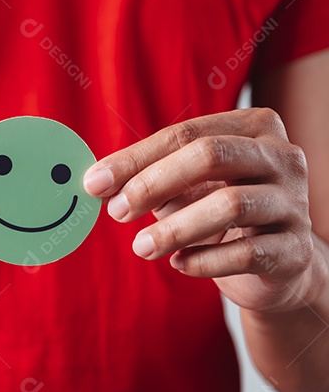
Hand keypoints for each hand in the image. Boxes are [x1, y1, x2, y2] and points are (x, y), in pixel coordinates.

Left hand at [82, 107, 324, 313]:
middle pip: (210, 155)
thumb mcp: (185, 187)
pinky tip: (179, 264)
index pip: (185, 133)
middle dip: (153, 183)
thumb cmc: (220, 212)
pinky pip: (246, 252)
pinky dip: (204, 260)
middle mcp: (283, 156)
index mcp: (253, 128)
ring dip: (175, 228)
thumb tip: (97, 182)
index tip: (94, 183)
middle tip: (117, 211)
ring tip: (141, 247)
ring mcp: (295, 202)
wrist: (279, 264)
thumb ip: (148, 178)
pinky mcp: (296, 249)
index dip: (135, 159)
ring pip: (230, 204)